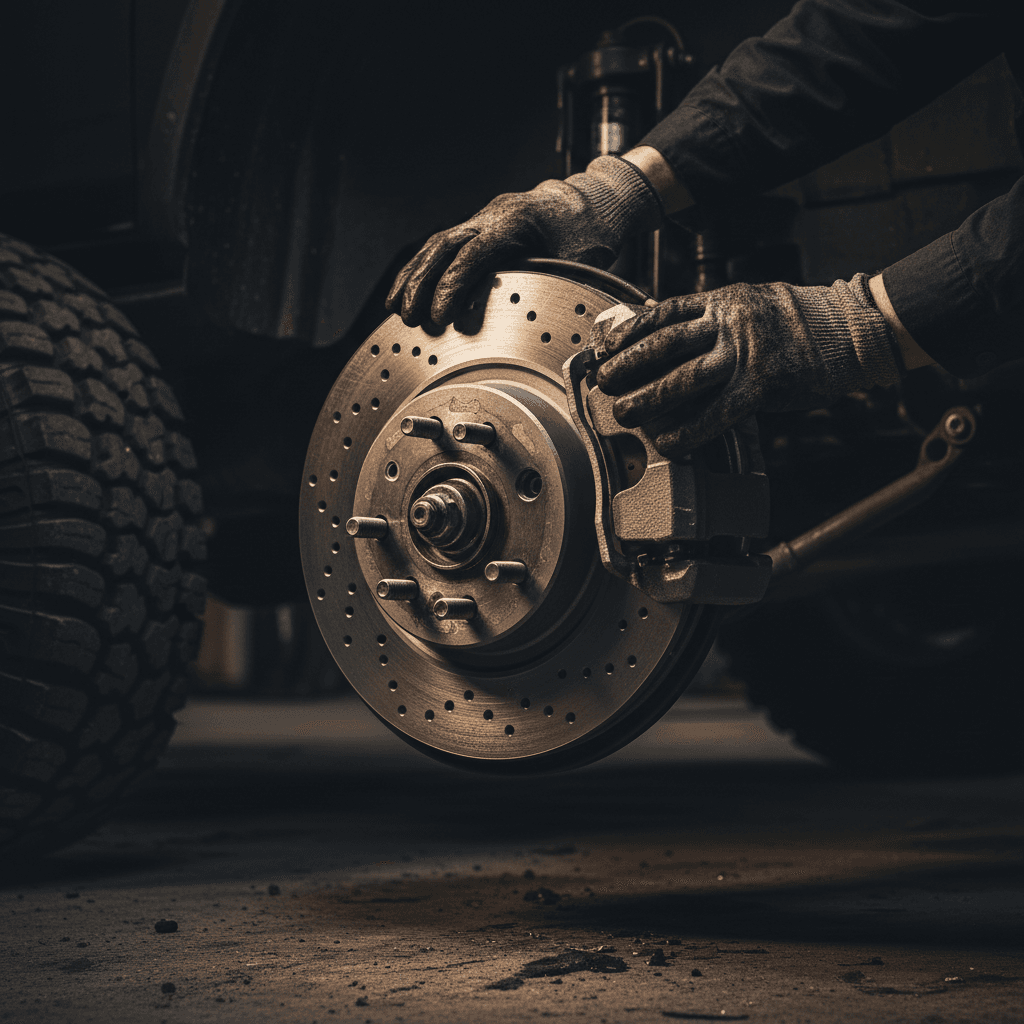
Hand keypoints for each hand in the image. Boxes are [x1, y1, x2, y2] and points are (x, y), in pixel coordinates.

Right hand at [385, 156, 661, 327]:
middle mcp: (492, 216)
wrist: (591, 202)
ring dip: (413, 277)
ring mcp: (482, 221)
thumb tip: (544, 323)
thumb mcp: (583, 259)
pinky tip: (408, 294)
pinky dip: (423, 272)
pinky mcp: (478, 232)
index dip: (453, 285)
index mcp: (516, 219)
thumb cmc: (589, 231)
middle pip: (444, 245)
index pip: (475, 253)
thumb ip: (559, 284)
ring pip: (437, 245)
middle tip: (408, 317)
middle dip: (422, 283)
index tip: (440, 316)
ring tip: (396, 309)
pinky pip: (443, 249)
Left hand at [593, 274, 902, 454]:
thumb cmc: (799, 320)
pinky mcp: (763, 385)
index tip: (604, 349)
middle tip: (604, 383)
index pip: (662, 314)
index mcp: (721, 302)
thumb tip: (662, 326)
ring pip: (684, 378)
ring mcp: (746, 354)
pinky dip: (690, 429)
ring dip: (649, 399)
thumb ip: (707, 317)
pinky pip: (717, 412)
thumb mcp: (748, 303)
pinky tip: (669, 441)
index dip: (628, 333)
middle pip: (664, 345)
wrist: (852, 329)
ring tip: (624, 413)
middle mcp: (729, 324)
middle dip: (629, 366)